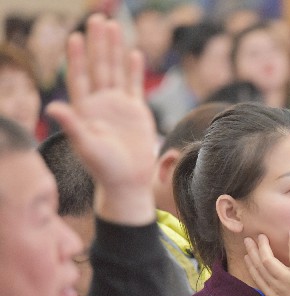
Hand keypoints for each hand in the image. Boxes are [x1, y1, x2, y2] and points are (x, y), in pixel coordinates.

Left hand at [47, 14, 156, 224]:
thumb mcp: (86, 146)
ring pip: (116, 71)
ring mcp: (119, 106)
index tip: (74, 36)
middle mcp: (101, 104)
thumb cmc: (104, 168)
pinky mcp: (137, 112)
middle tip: (97, 19)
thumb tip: (52, 106)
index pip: (79, 77)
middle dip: (97, 43)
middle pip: (98, 67)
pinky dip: (133, 70)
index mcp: (85, 110)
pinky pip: (134, 86)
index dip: (77, 57)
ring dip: (114, 49)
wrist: (128, 181)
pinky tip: (133, 54)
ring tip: (114, 26)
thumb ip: (71, 125)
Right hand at [244, 231, 289, 295]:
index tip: (246, 256)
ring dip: (264, 247)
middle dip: (252, 252)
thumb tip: (278, 290)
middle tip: (248, 240)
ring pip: (269, 260)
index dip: (250, 265)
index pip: (256, 278)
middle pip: (259, 266)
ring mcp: (287, 280)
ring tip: (261, 236)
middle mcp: (276, 287)